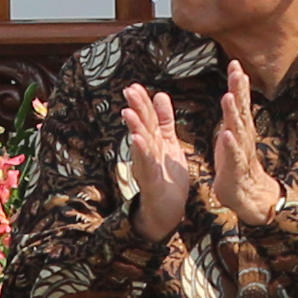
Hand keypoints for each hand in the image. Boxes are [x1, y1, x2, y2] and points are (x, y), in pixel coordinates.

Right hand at [121, 82, 198, 243]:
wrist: (166, 211)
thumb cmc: (166, 178)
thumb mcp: (169, 144)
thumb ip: (164, 121)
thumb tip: (160, 95)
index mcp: (154, 143)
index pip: (148, 119)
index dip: (142, 103)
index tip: (135, 86)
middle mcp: (147, 153)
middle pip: (142, 127)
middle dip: (136, 109)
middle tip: (129, 91)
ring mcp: (147, 167)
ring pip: (140, 145)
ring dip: (134, 128)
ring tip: (128, 112)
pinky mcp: (151, 182)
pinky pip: (146, 165)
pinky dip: (142, 153)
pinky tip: (138, 140)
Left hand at [208, 61, 281, 224]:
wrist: (247, 194)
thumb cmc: (236, 163)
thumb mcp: (233, 134)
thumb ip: (234, 114)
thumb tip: (233, 92)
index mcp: (240, 127)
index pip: (240, 101)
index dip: (238, 83)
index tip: (235, 63)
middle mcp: (243, 136)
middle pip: (242, 110)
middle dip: (239, 90)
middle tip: (236, 70)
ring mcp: (240, 152)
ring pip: (238, 130)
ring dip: (233, 113)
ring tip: (229, 97)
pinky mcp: (235, 169)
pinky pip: (233, 155)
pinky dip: (230, 145)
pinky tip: (227, 134)